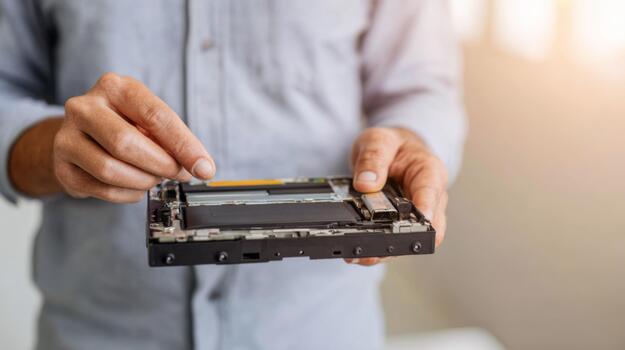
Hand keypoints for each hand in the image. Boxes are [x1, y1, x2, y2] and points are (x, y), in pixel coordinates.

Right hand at [10, 73, 215, 201]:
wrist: (82, 136)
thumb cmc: (125, 124)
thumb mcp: (150, 120)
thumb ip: (174, 139)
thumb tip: (201, 166)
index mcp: (114, 87)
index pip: (155, 116)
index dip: (184, 145)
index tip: (204, 167)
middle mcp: (84, 107)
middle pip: (125, 143)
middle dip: (161, 165)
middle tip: (178, 174)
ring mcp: (66, 137)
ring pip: (110, 169)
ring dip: (143, 181)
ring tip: (155, 178)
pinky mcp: (62, 167)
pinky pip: (102, 189)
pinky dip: (128, 194)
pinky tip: (135, 186)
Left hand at [346, 127, 447, 265]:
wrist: (393, 151)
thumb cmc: (392, 145)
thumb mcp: (379, 140)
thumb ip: (373, 158)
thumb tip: (366, 183)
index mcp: (430, 172)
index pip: (431, 192)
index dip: (426, 209)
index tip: (420, 222)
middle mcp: (430, 198)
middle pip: (426, 226)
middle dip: (404, 239)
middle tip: (379, 247)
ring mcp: (418, 215)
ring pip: (409, 240)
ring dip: (386, 250)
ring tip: (360, 255)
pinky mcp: (403, 226)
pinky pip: (394, 242)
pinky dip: (377, 249)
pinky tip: (357, 254)